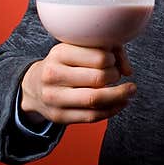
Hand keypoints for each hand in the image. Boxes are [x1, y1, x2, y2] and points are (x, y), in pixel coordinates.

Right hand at [19, 42, 135, 125]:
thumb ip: (109, 51)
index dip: (113, 60)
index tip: (113, 60)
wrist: (33, 86)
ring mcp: (54, 98)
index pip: (99, 57)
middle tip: (118, 74)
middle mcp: (53, 75)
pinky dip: (112, 110)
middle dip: (116, 76)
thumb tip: (128, 71)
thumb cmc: (65, 63)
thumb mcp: (79, 48)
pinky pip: (92, 116)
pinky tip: (120, 103)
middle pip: (99, 79)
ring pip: (96, 100)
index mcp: (59, 53)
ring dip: (119, 96)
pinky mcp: (59, 116)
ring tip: (130, 91)